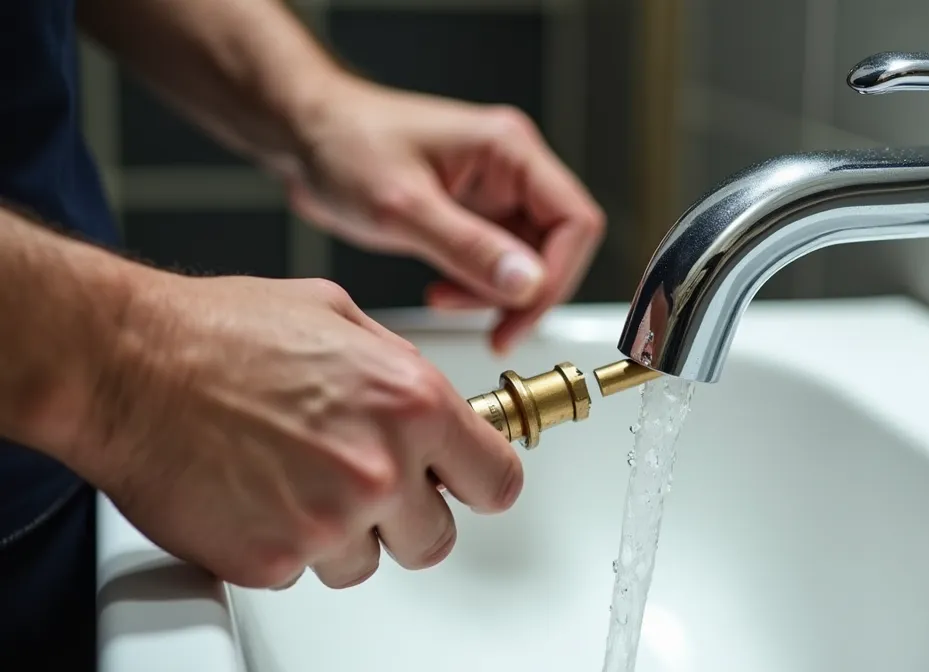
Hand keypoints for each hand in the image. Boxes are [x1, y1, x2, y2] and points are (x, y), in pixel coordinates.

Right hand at [78, 271, 521, 588]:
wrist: (125, 363)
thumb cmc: (219, 331)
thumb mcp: (338, 316)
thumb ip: (400, 367)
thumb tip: (432, 402)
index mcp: (412, 402)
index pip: (496, 481)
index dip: (476, 483)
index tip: (462, 484)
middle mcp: (381, 466)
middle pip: (437, 538)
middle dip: (406, 517)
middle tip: (362, 483)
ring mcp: (327, 520)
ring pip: (366, 562)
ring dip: (340, 534)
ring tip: (291, 479)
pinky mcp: (271, 559)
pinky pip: (299, 572)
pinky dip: (280, 544)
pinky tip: (252, 494)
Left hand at [279, 78, 605, 353]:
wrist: (302, 134)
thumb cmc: (343, 143)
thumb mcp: (403, 206)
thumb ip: (469, 248)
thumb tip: (528, 285)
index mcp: (508, 150)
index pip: (575, 221)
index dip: (557, 276)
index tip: (521, 315)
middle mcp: (510, 168)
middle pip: (558, 246)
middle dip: (525, 293)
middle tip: (493, 330)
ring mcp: (494, 192)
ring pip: (528, 261)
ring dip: (496, 294)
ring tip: (447, 301)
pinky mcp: (473, 213)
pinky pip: (497, 262)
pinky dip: (476, 288)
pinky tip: (441, 290)